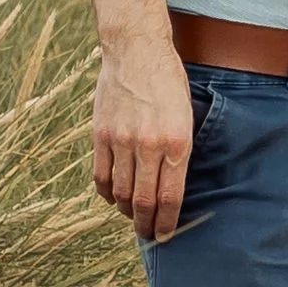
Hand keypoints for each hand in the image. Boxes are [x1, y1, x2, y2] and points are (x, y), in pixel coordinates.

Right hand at [92, 37, 194, 242]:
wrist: (136, 51)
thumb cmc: (168, 83)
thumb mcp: (187, 116)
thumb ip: (179, 151)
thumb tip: (173, 187)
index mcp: (176, 143)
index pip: (170, 198)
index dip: (167, 223)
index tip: (166, 235)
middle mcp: (148, 146)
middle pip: (144, 201)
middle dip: (147, 225)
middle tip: (149, 235)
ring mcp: (121, 141)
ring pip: (120, 193)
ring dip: (127, 212)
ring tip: (133, 218)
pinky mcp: (100, 135)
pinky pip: (100, 176)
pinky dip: (106, 194)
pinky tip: (114, 198)